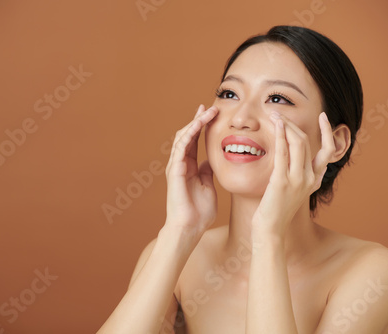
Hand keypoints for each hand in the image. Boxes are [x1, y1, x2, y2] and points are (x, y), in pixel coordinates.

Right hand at [164, 104, 218, 236]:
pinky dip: (189, 134)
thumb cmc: (199, 212)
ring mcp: (176, 166)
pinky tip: (198, 124)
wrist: (189, 228)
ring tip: (207, 111)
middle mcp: (181, 163)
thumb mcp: (209, 186)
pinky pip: (181, 147)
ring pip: (183, 137)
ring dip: (195, 123)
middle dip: (198, 119)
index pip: (195, 141)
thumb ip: (208, 172)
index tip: (211, 113)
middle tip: (209, 107)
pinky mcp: (174, 170)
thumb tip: (212, 160)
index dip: (202, 126)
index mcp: (190, 166)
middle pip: (188, 135)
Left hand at [252, 112, 334, 235]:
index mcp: (314, 180)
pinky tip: (276, 125)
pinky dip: (281, 136)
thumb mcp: (290, 190)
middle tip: (279, 112)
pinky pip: (283, 153)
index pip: (328, 151)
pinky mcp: (282, 182)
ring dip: (286, 125)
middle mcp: (310, 179)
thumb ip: (293, 174)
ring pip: (298, 143)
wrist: (270, 230)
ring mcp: (298, 180)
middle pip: (307, 142)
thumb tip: (287, 156)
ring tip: (274, 115)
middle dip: (294, 124)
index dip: (328, 132)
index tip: (324, 117)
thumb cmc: (275, 210)